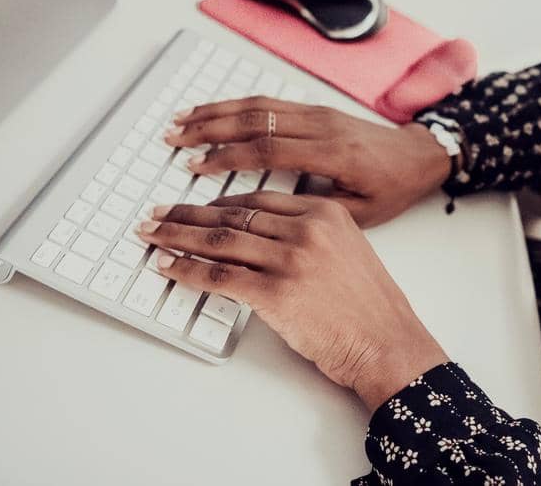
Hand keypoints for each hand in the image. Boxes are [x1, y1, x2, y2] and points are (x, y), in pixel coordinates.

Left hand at [137, 192, 448, 411]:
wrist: (387, 341)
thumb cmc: (369, 307)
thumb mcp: (346, 251)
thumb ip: (309, 236)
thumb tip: (260, 239)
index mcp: (325, 211)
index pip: (257, 199)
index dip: (218, 202)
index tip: (195, 205)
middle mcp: (306, 228)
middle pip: (232, 215)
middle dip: (187, 214)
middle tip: (158, 213)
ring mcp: (291, 259)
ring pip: (220, 240)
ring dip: (178, 236)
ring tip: (153, 235)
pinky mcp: (276, 293)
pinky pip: (220, 275)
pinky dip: (188, 270)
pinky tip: (169, 266)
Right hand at [165, 97, 452, 226]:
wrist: (421, 155)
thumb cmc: (393, 189)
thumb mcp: (361, 213)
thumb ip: (316, 212)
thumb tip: (268, 220)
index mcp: (333, 154)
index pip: (268, 151)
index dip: (227, 158)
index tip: (194, 167)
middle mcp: (322, 126)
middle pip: (256, 121)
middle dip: (209, 129)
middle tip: (173, 140)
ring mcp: (318, 113)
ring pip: (259, 106)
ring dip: (216, 112)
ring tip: (181, 121)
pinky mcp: (316, 110)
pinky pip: (270, 103)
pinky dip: (237, 105)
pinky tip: (213, 112)